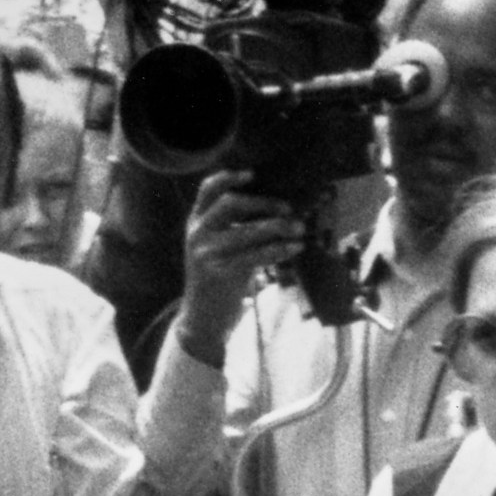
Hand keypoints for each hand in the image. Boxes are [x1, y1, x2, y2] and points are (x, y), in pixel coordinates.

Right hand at [177, 181, 304, 346]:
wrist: (201, 321)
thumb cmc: (216, 281)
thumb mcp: (216, 249)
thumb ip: (233, 229)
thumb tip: (275, 209)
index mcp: (195, 223)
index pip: (207, 190)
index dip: (228, 177)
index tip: (252, 174)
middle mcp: (198, 234)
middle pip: (231, 204)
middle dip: (263, 202)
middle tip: (288, 208)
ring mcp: (207, 254)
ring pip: (248, 231)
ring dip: (279, 227)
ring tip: (300, 228)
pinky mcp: (221, 273)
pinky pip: (256, 255)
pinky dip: (280, 249)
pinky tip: (295, 247)